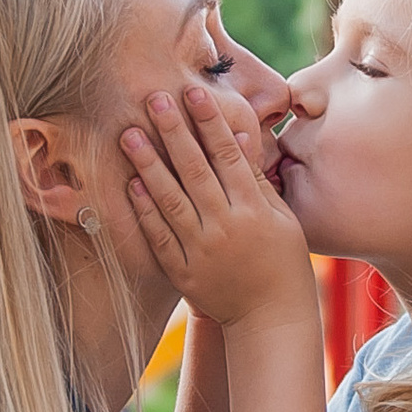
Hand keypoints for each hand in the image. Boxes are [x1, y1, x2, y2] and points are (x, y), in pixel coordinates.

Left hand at [122, 86, 314, 331]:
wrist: (270, 319)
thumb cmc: (283, 263)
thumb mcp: (282, 219)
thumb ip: (256, 179)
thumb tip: (240, 136)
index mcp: (253, 210)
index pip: (228, 156)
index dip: (210, 122)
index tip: (194, 92)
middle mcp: (225, 227)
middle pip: (195, 171)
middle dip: (173, 132)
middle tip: (154, 99)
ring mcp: (201, 250)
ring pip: (170, 200)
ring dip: (148, 165)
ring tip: (129, 135)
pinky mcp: (183, 272)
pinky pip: (159, 236)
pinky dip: (145, 210)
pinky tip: (131, 184)